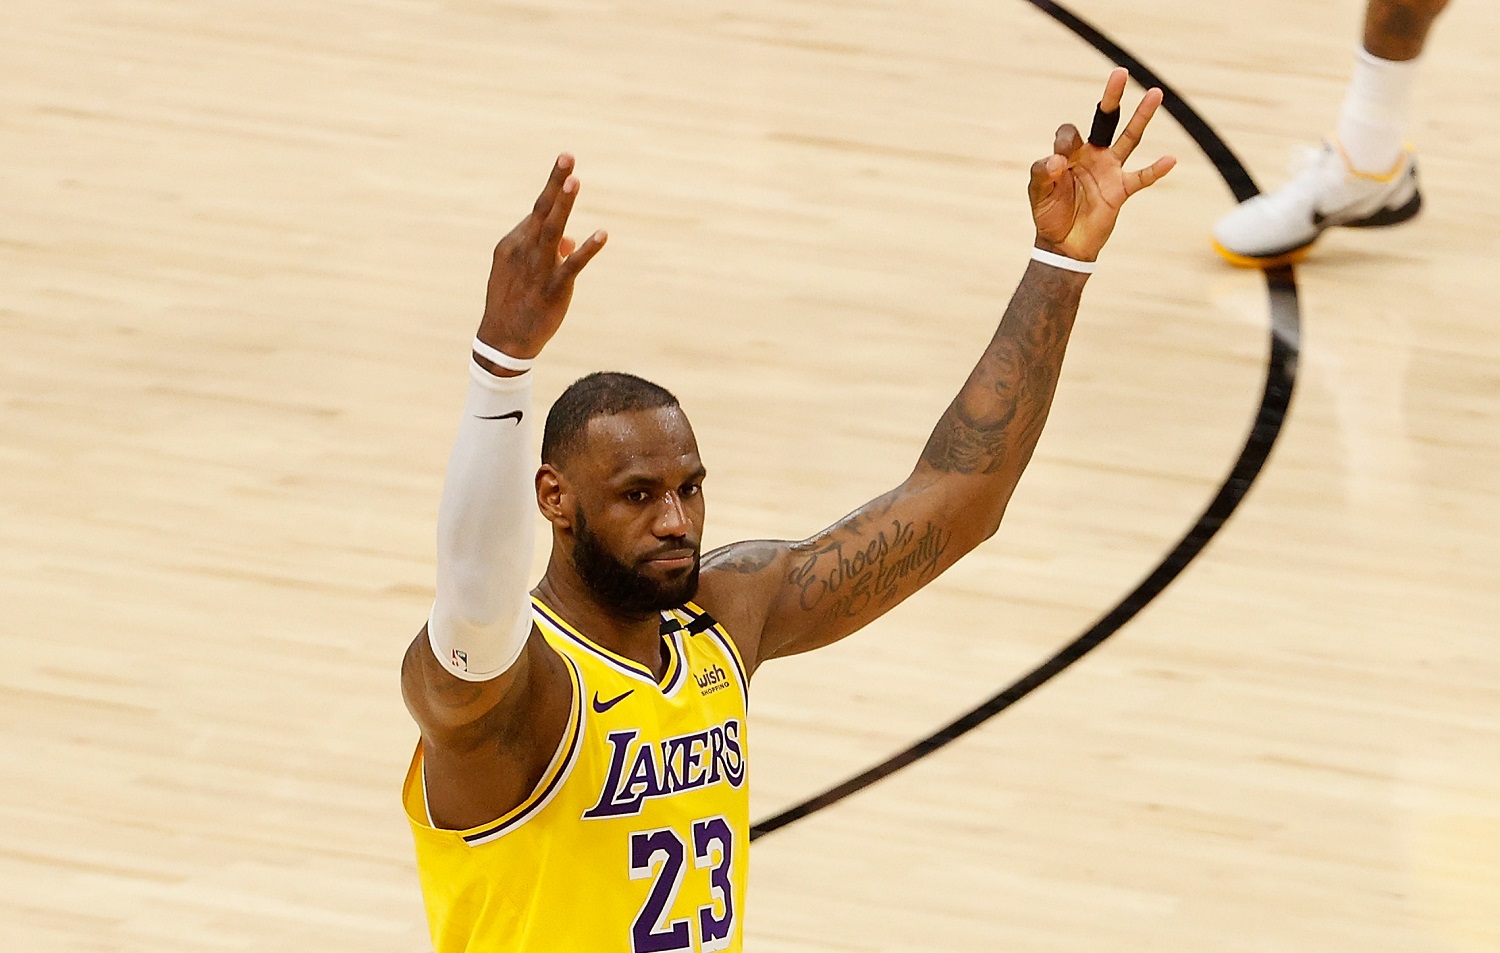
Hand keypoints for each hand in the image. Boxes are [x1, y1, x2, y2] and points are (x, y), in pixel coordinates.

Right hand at [478, 154, 607, 360]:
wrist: (503, 341)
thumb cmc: (514, 302)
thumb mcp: (524, 272)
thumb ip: (546, 251)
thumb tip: (572, 238)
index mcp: (513, 243)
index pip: (537, 215)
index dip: (554, 198)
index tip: (566, 174)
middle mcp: (523, 251)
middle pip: (541, 210)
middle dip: (554, 183)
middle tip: (567, 156)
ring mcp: (538, 268)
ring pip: (552, 230)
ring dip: (564, 205)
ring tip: (574, 180)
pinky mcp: (553, 287)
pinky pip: (572, 265)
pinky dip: (588, 250)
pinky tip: (602, 235)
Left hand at [1029, 68, 1175, 261]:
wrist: (1063, 243)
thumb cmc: (1049, 213)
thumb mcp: (1038, 192)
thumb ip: (1042, 173)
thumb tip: (1057, 160)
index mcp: (1069, 153)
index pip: (1069, 133)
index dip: (1065, 141)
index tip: (1058, 162)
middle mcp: (1092, 155)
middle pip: (1105, 119)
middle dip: (1112, 97)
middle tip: (1120, 73)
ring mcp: (1109, 170)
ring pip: (1129, 138)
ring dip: (1141, 117)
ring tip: (1156, 93)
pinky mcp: (1121, 190)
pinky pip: (1141, 178)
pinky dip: (1155, 171)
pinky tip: (1170, 160)